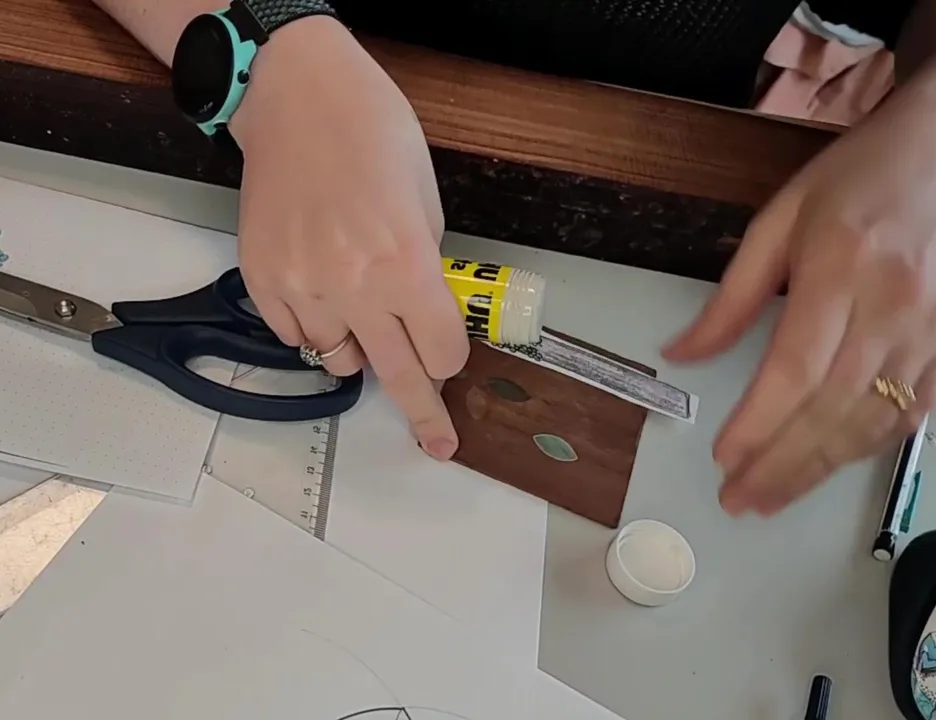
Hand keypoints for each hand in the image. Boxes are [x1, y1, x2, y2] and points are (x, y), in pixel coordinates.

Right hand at [231, 17, 468, 457]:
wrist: (298, 100)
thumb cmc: (375, 137)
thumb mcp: (426, 204)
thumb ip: (427, 269)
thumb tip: (425, 317)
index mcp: (407, 264)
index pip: (442, 351)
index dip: (451, 358)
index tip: (449, 359)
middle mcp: (355, 286)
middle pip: (398, 376)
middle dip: (424, 416)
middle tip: (438, 445)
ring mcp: (301, 286)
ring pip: (339, 359)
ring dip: (360, 349)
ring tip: (359, 306)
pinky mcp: (262, 279)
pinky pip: (295, 335)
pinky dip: (314, 327)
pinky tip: (322, 290)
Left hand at [664, 57, 935, 516]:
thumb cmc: (865, 173)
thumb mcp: (783, 215)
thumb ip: (735, 293)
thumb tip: (681, 353)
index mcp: (844, 265)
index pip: (798, 366)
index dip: (760, 422)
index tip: (724, 457)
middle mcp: (894, 305)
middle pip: (833, 407)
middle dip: (781, 464)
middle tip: (738, 500)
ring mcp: (932, 331)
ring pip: (873, 422)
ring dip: (819, 469)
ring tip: (771, 498)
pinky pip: (910, 415)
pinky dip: (865, 448)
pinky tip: (829, 466)